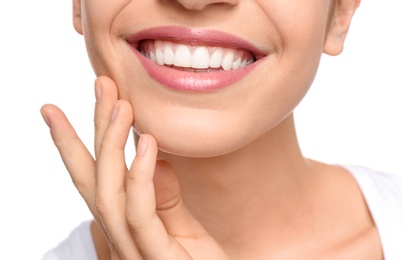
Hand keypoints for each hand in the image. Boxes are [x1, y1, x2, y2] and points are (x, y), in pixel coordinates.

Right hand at [40, 76, 227, 259]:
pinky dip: (140, 175)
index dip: (73, 144)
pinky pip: (141, 213)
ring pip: (109, 192)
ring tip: (122, 105)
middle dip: (92, 130)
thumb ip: (165, 197)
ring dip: (112, 145)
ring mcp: (134, 249)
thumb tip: (150, 156)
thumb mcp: (182, 225)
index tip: (56, 110)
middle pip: (95, 178)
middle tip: (100, 85)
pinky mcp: (156, 258)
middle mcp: (121, 236)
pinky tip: (146, 142)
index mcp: (126, 224)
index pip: (94, 179)